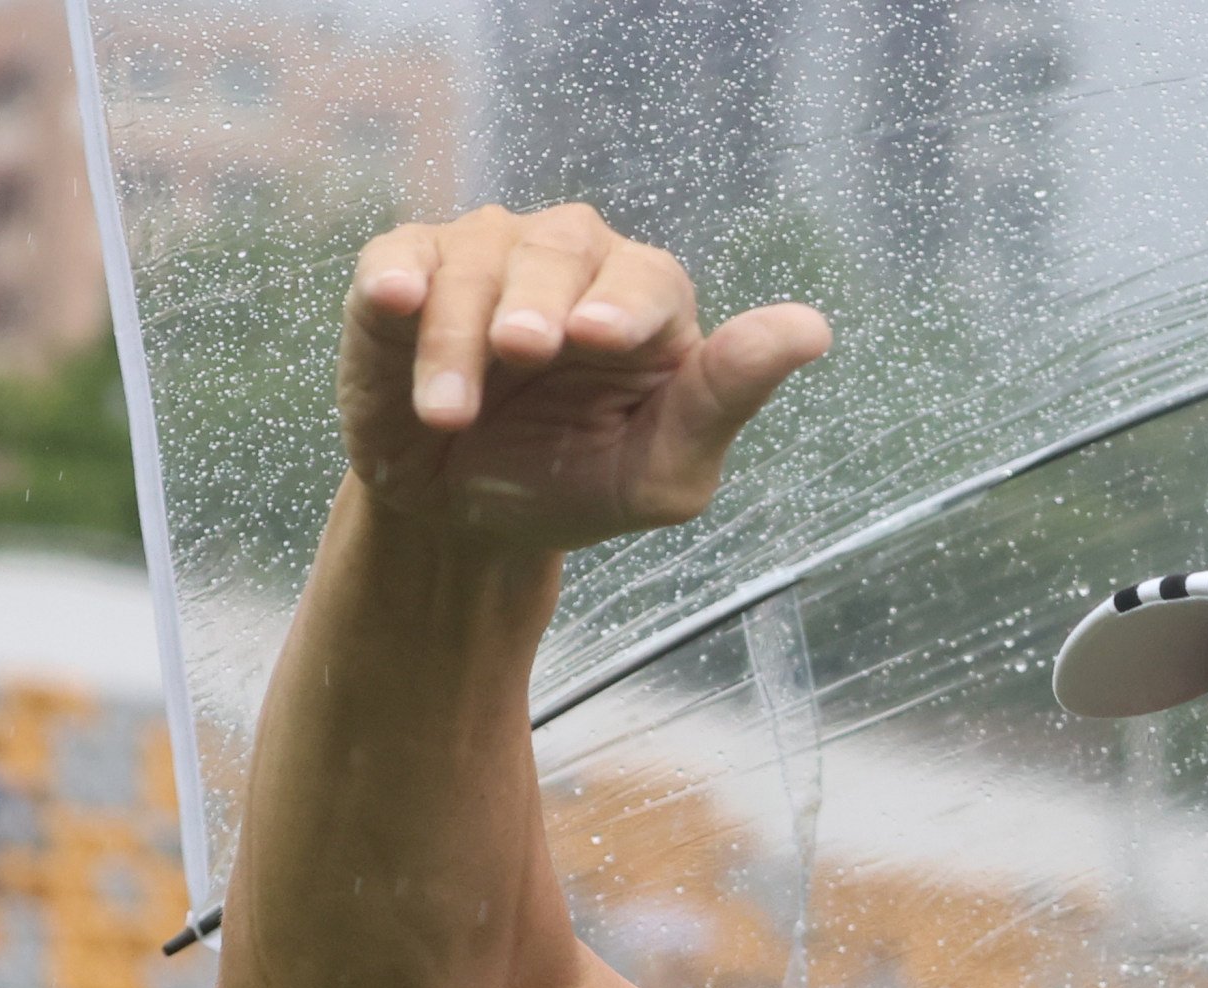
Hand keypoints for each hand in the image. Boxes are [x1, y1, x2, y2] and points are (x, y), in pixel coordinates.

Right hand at [339, 204, 830, 556]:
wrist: (466, 518)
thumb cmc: (575, 483)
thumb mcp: (661, 471)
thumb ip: (727, 398)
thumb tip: (813, 328)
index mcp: (646, 301)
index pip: (649, 279)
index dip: (625, 303)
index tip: (598, 338)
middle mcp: (570, 258)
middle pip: (561, 249)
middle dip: (539, 302)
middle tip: (523, 352)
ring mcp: (486, 255)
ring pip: (477, 261)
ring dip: (459, 336)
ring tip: (450, 415)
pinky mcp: (408, 269)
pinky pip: (400, 256)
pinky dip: (396, 278)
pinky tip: (394, 300)